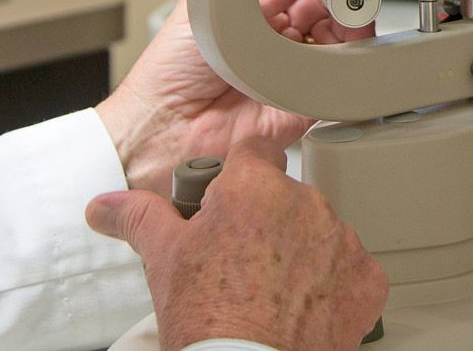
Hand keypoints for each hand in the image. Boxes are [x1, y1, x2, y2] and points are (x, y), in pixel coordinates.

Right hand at [86, 138, 386, 350]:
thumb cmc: (207, 319)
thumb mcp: (163, 259)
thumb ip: (139, 217)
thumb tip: (105, 206)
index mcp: (254, 186)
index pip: (253, 154)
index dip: (237, 180)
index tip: (227, 205)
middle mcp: (305, 203)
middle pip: (286, 196)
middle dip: (268, 221)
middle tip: (241, 261)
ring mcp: (342, 241)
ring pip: (320, 231)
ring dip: (302, 251)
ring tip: (271, 291)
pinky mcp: (367, 280)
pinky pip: (352, 269)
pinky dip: (333, 285)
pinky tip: (304, 308)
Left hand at [96, 0, 370, 192]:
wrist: (163, 128)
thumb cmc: (170, 70)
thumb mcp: (211, 8)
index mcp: (256, 7)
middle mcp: (279, 37)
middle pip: (328, 6)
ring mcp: (294, 70)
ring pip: (342, 40)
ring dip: (350, 24)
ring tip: (344, 15)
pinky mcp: (305, 104)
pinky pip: (339, 82)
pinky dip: (350, 64)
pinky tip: (345, 49)